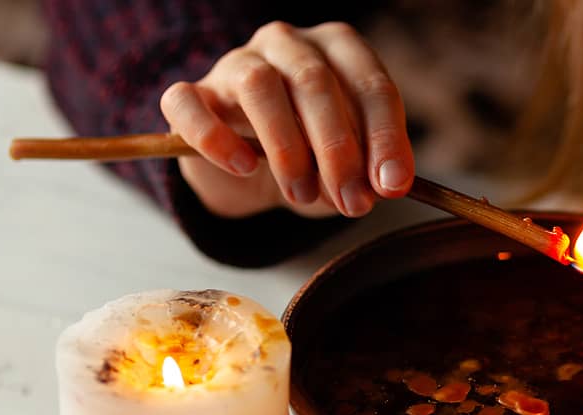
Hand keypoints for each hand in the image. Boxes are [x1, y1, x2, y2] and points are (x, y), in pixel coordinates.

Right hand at [159, 21, 413, 218]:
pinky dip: (217, 138)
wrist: (250, 171)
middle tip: (352, 202)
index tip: (392, 186)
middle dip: (339, 150)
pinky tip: (243, 167)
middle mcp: (288, 45)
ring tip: (301, 195)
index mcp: (338, 51)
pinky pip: (191, 104)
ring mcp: (236, 62)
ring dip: (288, 148)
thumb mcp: (348, 166)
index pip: (369, 84)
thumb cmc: (311, 157)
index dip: (385, 137)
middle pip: (315, 82)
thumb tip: (381, 187)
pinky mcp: (192, 94)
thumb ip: (366, 171)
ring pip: (259, 85)